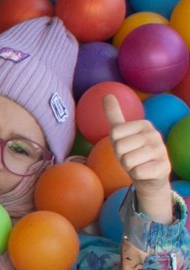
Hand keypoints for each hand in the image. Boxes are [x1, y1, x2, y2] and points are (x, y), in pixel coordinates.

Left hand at [102, 95, 173, 219]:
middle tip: (130, 156)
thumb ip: (114, 114)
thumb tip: (107, 94)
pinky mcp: (163, 167)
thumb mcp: (121, 132)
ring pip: (127, 161)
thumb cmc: (132, 151)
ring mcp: (161, 151)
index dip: (115, 143)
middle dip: (121, 156)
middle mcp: (155, 135)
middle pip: (120, 147)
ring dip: (128, 166)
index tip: (125, 145)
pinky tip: (145, 172)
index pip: (114, 133)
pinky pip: (136, 172)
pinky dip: (136, 175)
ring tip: (137, 164)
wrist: (149, 174)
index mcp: (144, 124)